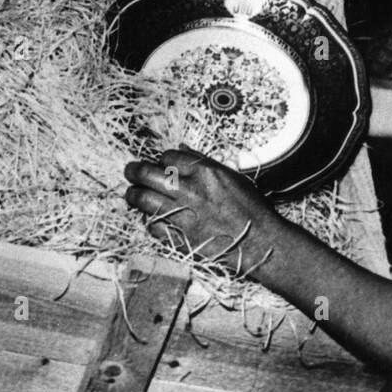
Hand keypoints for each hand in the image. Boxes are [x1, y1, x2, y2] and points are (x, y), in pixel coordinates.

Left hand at [123, 149, 284, 276]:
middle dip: (134, 171)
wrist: (261, 244)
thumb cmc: (252, 209)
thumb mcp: (233, 176)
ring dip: (133, 195)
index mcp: (205, 171)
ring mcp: (182, 215)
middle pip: (147, 174)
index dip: (161, 159)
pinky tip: (152, 218)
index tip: (160, 164)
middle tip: (130, 172)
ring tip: (132, 194)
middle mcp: (190, 190)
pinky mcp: (179, 238)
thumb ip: (204, 162)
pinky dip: (149, 221)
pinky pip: (152, 226)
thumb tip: (181, 148)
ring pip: (142, 199)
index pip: (167, 156)